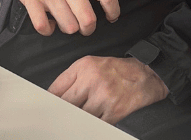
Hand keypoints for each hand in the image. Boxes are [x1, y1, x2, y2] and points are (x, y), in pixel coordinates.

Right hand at [0, 0, 120, 35]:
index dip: (113, 11)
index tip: (111, 16)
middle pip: (88, 19)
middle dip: (89, 28)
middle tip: (86, 26)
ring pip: (67, 26)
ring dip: (69, 28)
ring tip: (66, 22)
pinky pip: (41, 25)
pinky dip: (47, 29)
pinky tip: (48, 22)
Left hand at [48, 56, 168, 123]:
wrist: (145, 75)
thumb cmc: (116, 70)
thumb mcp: (91, 65)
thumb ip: (70, 79)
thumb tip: (51, 97)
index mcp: (83, 67)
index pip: (56, 88)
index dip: (48, 102)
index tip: (44, 110)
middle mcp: (92, 80)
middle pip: (65, 104)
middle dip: (60, 113)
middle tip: (55, 119)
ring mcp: (103, 96)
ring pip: (79, 116)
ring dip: (75, 119)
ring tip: (75, 119)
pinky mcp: (114, 111)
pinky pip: (94, 123)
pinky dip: (90, 124)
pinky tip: (89, 121)